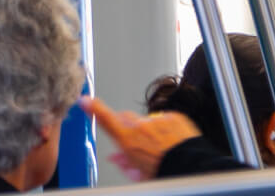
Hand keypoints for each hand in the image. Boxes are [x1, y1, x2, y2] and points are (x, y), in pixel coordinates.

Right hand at [80, 96, 201, 181]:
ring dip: (150, 130)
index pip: (106, 119)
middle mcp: (141, 126)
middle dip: (126, 126)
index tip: (86, 101)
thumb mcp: (138, 174)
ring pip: (147, 121)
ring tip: (161, 147)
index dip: (94, 109)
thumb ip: (124, 162)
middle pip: (125, 118)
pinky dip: (167, 129)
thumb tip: (116, 157)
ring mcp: (158, 119)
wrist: (189, 165)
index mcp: (128, 140)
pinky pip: (166, 120)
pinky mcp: (173, 116)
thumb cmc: (164, 171)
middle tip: (135, 141)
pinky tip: (172, 142)